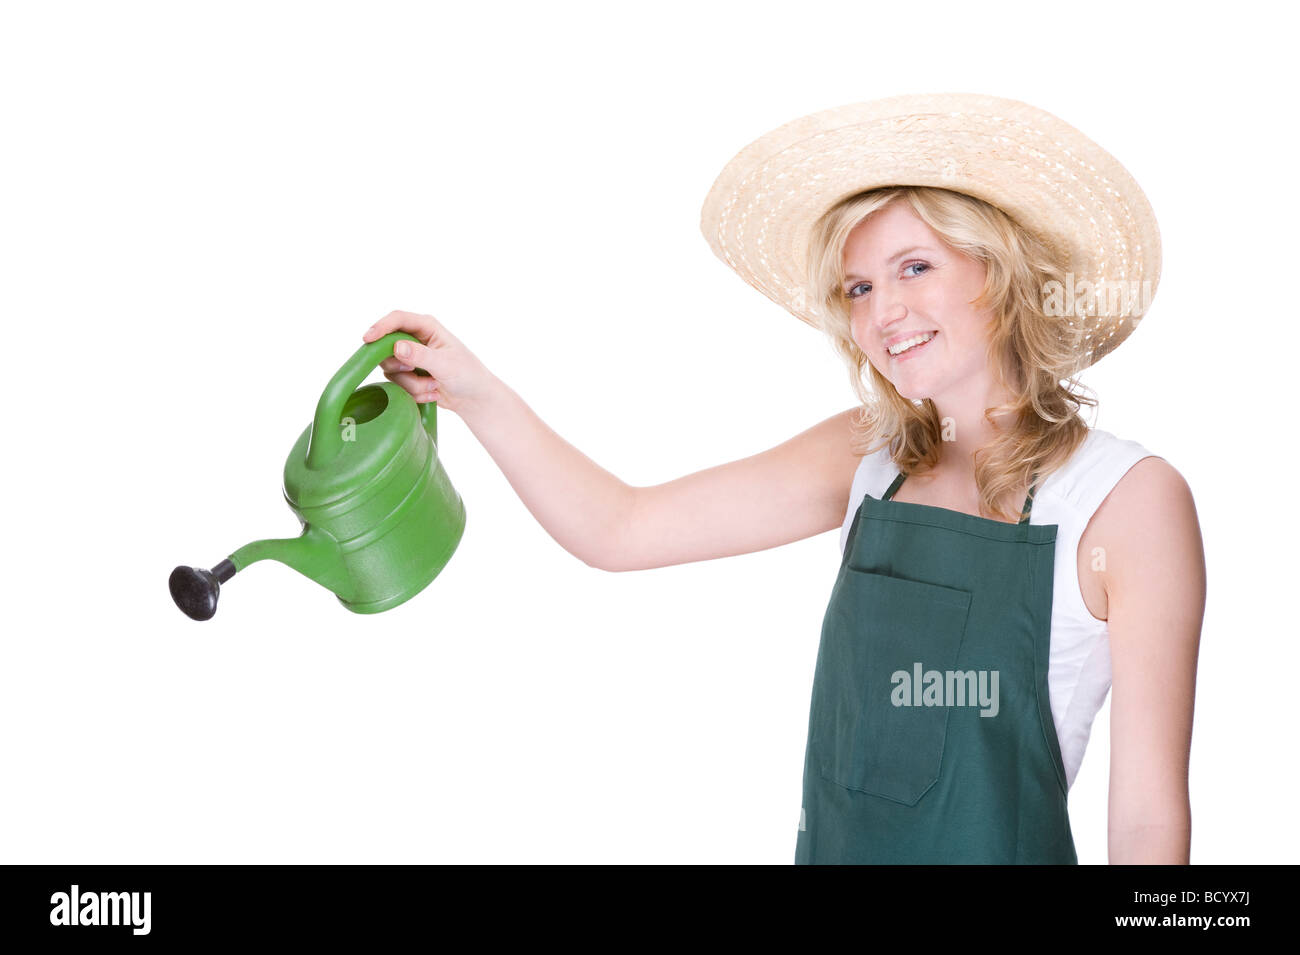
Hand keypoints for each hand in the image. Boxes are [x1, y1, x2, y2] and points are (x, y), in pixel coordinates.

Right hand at [363, 309, 497, 417]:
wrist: (474, 398)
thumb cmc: (467, 375)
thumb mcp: (445, 364)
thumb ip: (420, 355)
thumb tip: (396, 347)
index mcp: (426, 326)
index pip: (398, 319)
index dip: (380, 327)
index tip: (368, 340)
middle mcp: (415, 338)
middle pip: (386, 347)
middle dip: (401, 367)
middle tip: (416, 373)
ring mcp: (410, 357)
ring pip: (391, 370)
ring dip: (412, 384)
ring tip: (434, 386)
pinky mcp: (408, 374)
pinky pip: (397, 384)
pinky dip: (414, 392)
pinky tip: (432, 392)